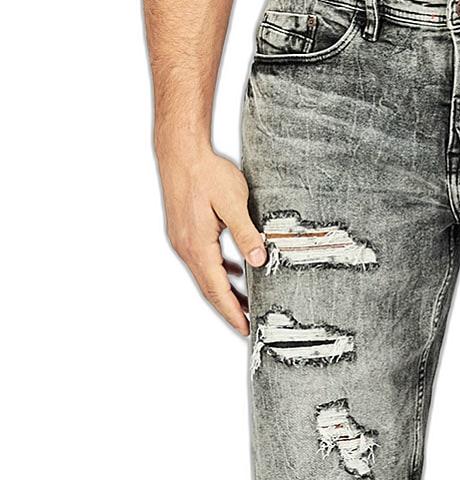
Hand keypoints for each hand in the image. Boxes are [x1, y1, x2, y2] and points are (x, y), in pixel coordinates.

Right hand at [158, 147, 265, 334]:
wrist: (180, 151)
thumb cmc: (205, 172)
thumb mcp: (232, 201)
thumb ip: (246, 233)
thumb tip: (258, 259)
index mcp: (197, 246)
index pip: (217, 290)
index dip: (232, 312)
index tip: (245, 328)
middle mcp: (186, 248)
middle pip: (210, 289)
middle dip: (230, 309)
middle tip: (249, 325)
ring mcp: (183, 241)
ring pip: (206, 276)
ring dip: (225, 291)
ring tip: (247, 304)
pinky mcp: (185, 232)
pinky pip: (203, 261)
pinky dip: (220, 272)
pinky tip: (235, 272)